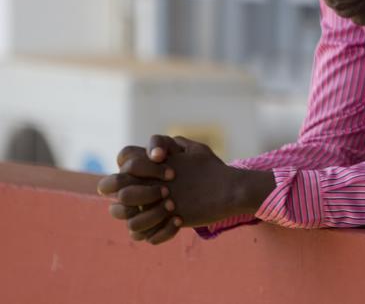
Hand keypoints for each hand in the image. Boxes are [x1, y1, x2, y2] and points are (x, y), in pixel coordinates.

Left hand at [99, 135, 273, 243]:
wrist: (232, 190)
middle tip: (132, 203)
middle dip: (121, 195)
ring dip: (133, 218)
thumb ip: (175, 145)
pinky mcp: (168, 220)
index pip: (125, 158)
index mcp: (158, 161)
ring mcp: (159, 200)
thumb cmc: (214, 170)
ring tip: (146, 219)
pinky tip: (162, 228)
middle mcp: (153, 179)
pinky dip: (149, 234)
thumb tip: (160, 147)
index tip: (142, 174)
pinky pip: (143, 234)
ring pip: (125, 214)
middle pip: (116, 185)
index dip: (127, 166)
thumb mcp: (195, 149)